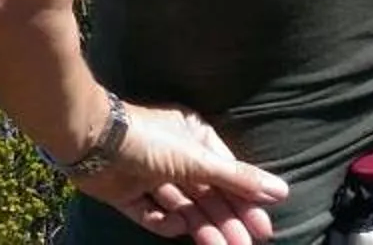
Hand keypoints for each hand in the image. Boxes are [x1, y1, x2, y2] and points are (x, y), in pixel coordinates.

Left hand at [70, 103, 288, 244]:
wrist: (90, 139)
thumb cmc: (149, 140)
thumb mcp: (199, 159)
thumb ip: (237, 178)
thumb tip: (281, 191)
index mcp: (193, 139)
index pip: (226, 176)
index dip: (245, 202)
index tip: (263, 228)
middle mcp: (173, 156)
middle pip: (207, 196)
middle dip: (227, 220)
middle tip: (245, 243)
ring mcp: (149, 176)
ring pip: (183, 207)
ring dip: (203, 226)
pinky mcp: (127, 193)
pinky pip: (153, 214)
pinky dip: (165, 222)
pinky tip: (177, 225)